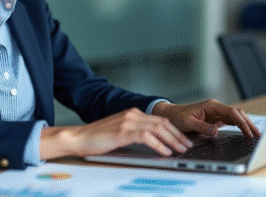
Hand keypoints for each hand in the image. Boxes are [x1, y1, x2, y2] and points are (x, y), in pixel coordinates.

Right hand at [40, 107, 192, 159]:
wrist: (78, 138)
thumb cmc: (97, 138)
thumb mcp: (119, 132)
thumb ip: (134, 132)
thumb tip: (152, 142)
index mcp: (132, 113)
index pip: (159, 119)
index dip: (174, 130)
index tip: (183, 139)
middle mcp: (132, 114)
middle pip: (162, 122)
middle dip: (177, 135)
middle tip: (187, 145)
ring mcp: (127, 122)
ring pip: (158, 128)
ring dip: (172, 140)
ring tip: (180, 149)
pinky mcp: (123, 131)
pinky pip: (147, 137)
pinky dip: (159, 144)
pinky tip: (165, 152)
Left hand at [151, 99, 259, 137]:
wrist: (172, 115)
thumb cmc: (179, 117)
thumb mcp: (188, 123)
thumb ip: (202, 127)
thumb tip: (216, 131)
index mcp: (211, 105)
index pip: (232, 112)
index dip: (242, 122)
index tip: (248, 132)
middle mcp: (216, 108)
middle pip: (237, 114)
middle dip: (248, 123)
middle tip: (257, 135)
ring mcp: (217, 113)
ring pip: (236, 117)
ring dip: (246, 125)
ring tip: (255, 135)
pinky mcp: (217, 119)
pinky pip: (232, 121)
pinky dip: (240, 126)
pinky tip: (246, 133)